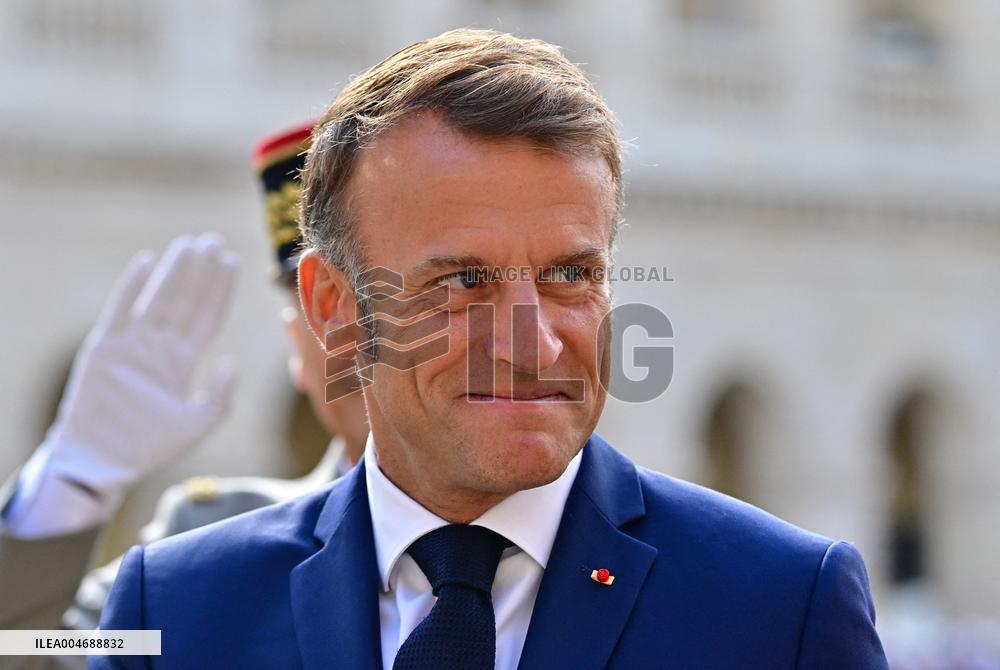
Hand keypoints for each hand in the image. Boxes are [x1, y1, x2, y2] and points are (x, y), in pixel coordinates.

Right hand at [41, 233, 239, 495]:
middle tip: (215, 240)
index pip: (207, 317)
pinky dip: (131, 285)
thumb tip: (234, 361)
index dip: (220, 290)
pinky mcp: (104, 346)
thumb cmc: (149, 446)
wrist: (102, 462)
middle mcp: (160, 346)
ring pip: (159, 298)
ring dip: (174, 271)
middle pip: (186, 301)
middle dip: (201, 272)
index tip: (233, 262)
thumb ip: (219, 394)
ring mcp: (132, 344)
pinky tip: (146, 260)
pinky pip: (120, 309)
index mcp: (183, 361)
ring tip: (191, 244)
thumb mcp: (196, 422)